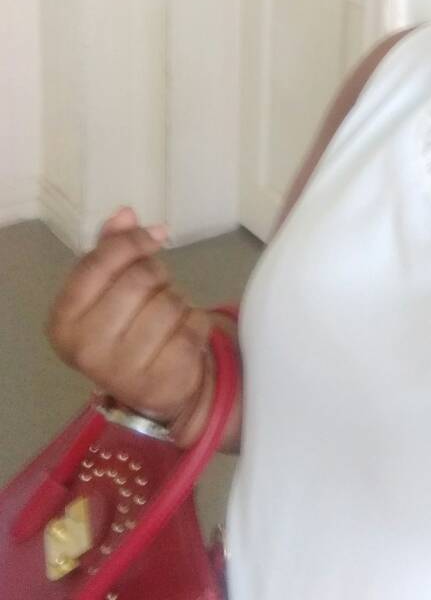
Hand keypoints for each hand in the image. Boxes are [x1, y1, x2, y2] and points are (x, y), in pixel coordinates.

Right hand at [46, 207, 211, 427]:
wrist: (156, 386)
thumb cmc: (129, 327)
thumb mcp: (110, 288)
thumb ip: (112, 249)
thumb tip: (126, 214)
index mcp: (64, 320)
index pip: (100, 261)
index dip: (133, 241)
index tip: (155, 236)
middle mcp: (86, 349)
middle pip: (140, 278)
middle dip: (158, 275)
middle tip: (158, 289)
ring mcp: (124, 370)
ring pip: (170, 301)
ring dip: (178, 299)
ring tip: (167, 317)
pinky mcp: (164, 380)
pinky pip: (195, 324)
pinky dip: (197, 321)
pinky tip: (183, 335)